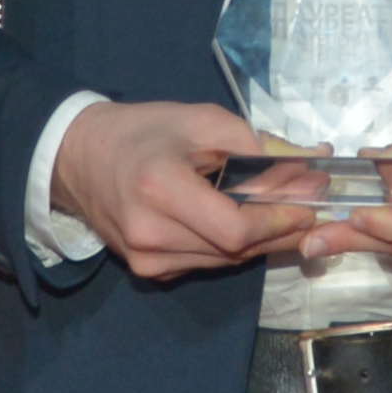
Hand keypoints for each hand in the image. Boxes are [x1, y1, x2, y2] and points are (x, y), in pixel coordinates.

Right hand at [55, 98, 312, 283]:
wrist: (79, 157)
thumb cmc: (143, 131)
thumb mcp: (202, 121)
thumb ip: (258, 147)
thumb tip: (312, 168)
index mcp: (160, 189)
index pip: (236, 229)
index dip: (279, 221)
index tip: (311, 204)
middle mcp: (150, 234)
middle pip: (236, 250)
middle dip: (281, 230)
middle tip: (312, 207)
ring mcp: (146, 259)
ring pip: (226, 261)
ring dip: (261, 241)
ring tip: (287, 214)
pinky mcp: (147, 271)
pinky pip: (206, 263)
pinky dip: (232, 247)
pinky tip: (246, 225)